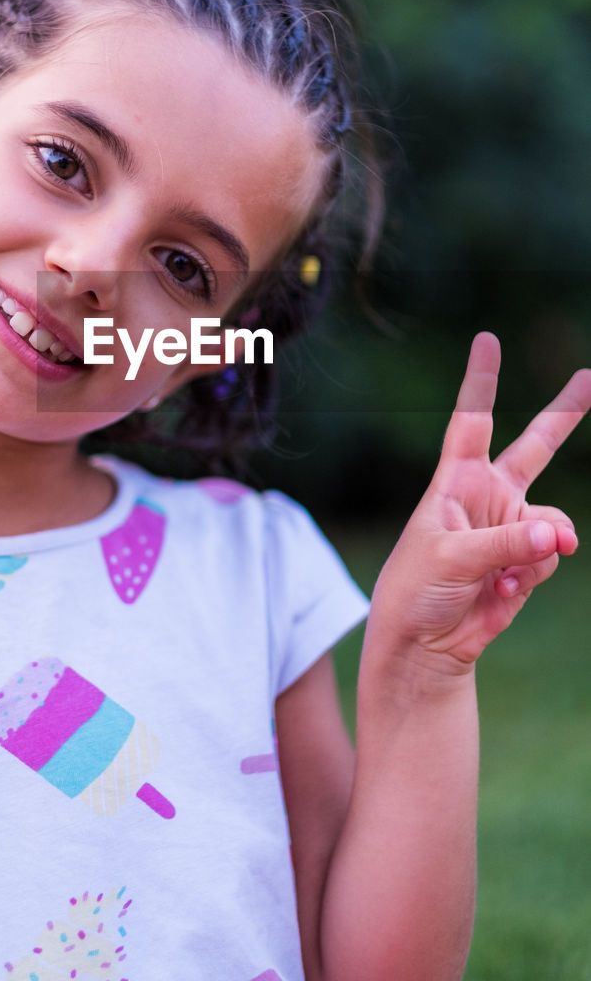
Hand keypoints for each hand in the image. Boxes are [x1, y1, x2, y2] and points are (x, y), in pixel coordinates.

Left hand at [371, 332, 590, 672]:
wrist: (424, 642)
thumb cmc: (416, 588)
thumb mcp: (451, 558)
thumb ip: (507, 543)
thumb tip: (560, 531)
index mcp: (456, 480)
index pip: (471, 420)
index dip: (481, 380)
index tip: (486, 340)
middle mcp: (488, 495)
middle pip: (535, 445)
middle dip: (566, 413)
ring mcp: (511, 527)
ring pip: (554, 519)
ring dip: (542, 545)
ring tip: (508, 576)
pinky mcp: (527, 560)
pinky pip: (551, 555)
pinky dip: (534, 575)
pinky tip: (503, 594)